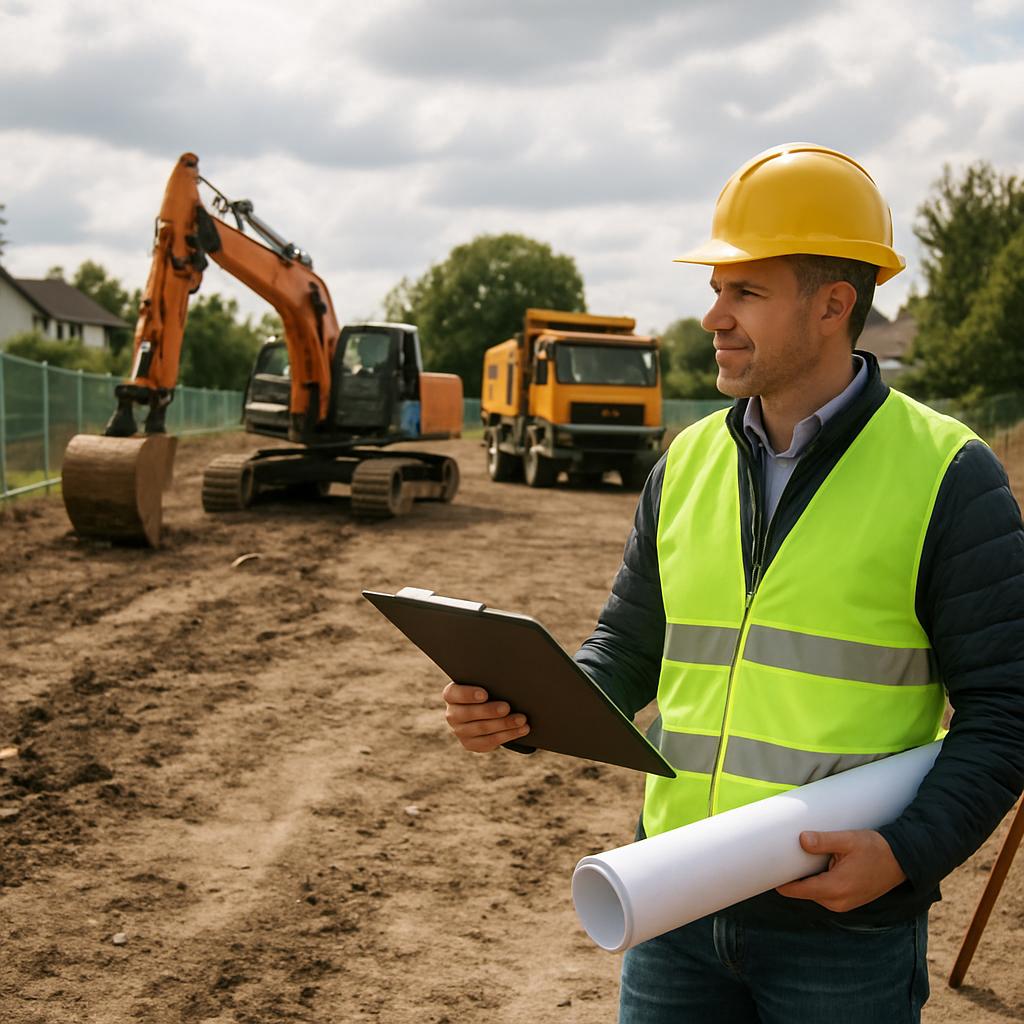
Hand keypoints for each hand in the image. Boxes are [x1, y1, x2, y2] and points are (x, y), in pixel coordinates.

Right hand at [442, 682, 530, 752]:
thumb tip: (506, 680)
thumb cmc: (488, 689)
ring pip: (483, 728)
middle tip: (507, 707)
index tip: (484, 694)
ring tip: (521, 719)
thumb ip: (489, 681)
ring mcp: (460, 731)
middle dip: (490, 711)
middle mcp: (452, 714)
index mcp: (452, 695)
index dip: (468, 694)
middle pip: (469, 713)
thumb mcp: (485, 683)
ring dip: (504, 724)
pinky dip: (508, 735)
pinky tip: (522, 729)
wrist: (486, 711)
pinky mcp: (471, 744)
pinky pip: (490, 741)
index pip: (454, 694)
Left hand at [775, 829, 906, 912]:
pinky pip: (825, 894)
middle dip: (792, 878)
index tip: (765, 871)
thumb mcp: (849, 840)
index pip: (797, 890)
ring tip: (798, 859)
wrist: (903, 861)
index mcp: (834, 889)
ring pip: (814, 893)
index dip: (780, 882)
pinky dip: (818, 883)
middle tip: (779, 858)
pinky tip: (817, 866)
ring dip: (806, 880)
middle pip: (804, 892)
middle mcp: (837, 902)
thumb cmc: (876, 849)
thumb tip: (801, 839)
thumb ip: (824, 841)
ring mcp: (844, 904)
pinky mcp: (849, 901)